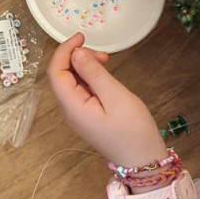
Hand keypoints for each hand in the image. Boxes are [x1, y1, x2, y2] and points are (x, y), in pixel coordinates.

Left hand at [48, 33, 165, 164]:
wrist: (143, 161)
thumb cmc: (133, 130)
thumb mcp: (116, 96)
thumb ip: (94, 74)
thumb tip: (76, 53)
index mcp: (72, 107)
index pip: (56, 72)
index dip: (64, 50)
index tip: (82, 37)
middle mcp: (69, 111)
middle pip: (62, 76)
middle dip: (77, 58)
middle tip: (103, 55)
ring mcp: (78, 114)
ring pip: (72, 82)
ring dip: (85, 67)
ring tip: (107, 62)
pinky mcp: (87, 116)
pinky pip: (81, 91)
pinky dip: (90, 78)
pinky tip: (105, 75)